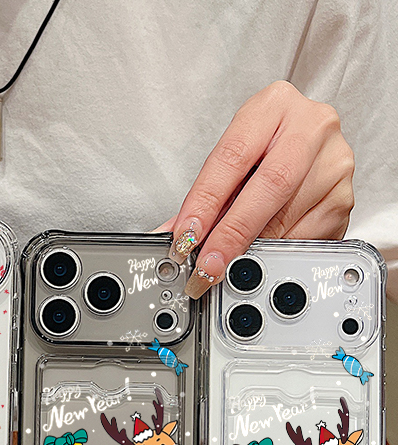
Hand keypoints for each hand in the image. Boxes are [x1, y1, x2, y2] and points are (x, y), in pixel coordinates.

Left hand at [164, 81, 354, 298]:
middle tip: (208, 263)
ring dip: (252, 247)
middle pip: (270, 186)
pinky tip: (261, 253)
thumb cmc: (263, 147)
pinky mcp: (345, 196)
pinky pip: (307, 236)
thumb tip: (173, 235)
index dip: (206, 202)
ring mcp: (335, 161)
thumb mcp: (232, 158)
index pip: (233, 158)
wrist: (308, 139)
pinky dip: (277, 251)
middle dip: (232, 232)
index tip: (187, 235)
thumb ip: (204, 196)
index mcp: (273, 106)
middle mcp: (312, 126)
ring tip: (228, 261)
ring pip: (289, 215)